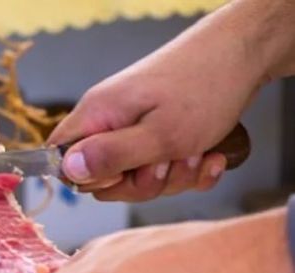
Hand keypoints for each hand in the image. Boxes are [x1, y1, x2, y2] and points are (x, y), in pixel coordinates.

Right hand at [49, 1, 271, 200]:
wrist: (246, 55)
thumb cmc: (204, 88)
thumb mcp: (159, 135)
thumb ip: (110, 156)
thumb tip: (68, 170)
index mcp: (97, 116)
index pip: (61, 159)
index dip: (88, 179)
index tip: (123, 173)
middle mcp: (109, 121)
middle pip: (103, 178)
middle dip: (140, 183)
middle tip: (166, 164)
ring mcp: (134, 127)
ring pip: (137, 177)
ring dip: (172, 176)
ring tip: (197, 153)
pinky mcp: (158, 132)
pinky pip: (162, 169)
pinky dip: (189, 170)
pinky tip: (210, 157)